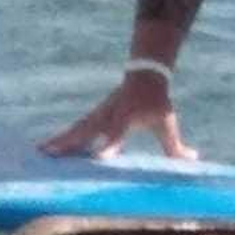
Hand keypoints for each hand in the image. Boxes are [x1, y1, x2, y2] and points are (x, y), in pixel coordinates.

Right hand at [40, 68, 197, 159]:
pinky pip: (75, 129)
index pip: (116, 135)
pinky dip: (61, 138)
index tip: (99, 158)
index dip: (109, 146)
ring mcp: (98, 115)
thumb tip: (193, 160)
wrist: (144, 74)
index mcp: (126, 119)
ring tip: (40, 153)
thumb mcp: (167, 122)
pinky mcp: (93, 116)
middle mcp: (108, 117)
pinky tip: (47, 148)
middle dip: (69, 144)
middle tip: (51, 155)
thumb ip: (176, 146)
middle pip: (86, 131)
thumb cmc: (157, 101)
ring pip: (76, 129)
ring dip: (59, 141)